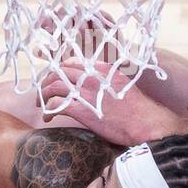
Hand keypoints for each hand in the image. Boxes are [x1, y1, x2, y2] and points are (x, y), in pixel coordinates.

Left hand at [41, 61, 185, 145]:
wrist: (146, 123)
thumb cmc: (137, 109)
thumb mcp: (121, 85)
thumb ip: (106, 81)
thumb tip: (96, 86)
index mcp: (101, 69)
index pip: (71, 63)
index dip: (59, 71)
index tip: (54, 80)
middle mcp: (92, 76)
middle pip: (58, 72)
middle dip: (46, 81)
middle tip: (43, 92)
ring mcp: (86, 92)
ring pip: (53, 85)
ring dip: (43, 95)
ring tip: (42, 104)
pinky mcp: (82, 109)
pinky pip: (56, 105)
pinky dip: (48, 111)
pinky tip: (48, 118)